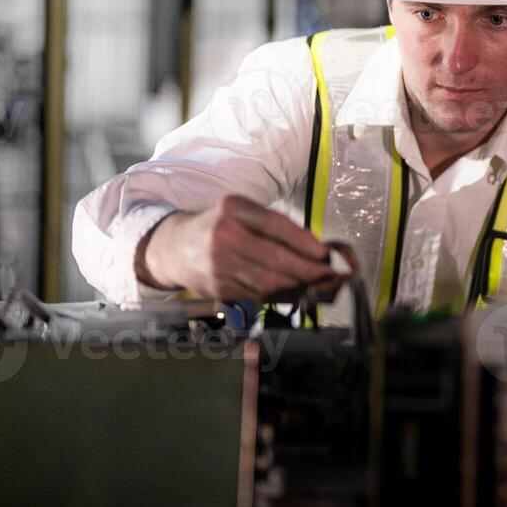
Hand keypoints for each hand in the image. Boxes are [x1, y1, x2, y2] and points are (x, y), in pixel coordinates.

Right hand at [136, 195, 340, 300]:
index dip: (305, 242)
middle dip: (309, 271)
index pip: (275, 226)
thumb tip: (316, 250)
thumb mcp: (242, 212)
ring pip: (269, 282)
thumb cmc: (220, 226)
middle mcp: (224, 236)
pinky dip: (283, 297)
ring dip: (300, 287)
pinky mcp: (219, 288)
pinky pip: (258, 295)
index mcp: (233, 210)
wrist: (175, 247)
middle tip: (332, 276)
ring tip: (321, 286)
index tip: (326, 254)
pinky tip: (299, 293)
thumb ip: (274, 226)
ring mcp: (219, 265)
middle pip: (275, 258)